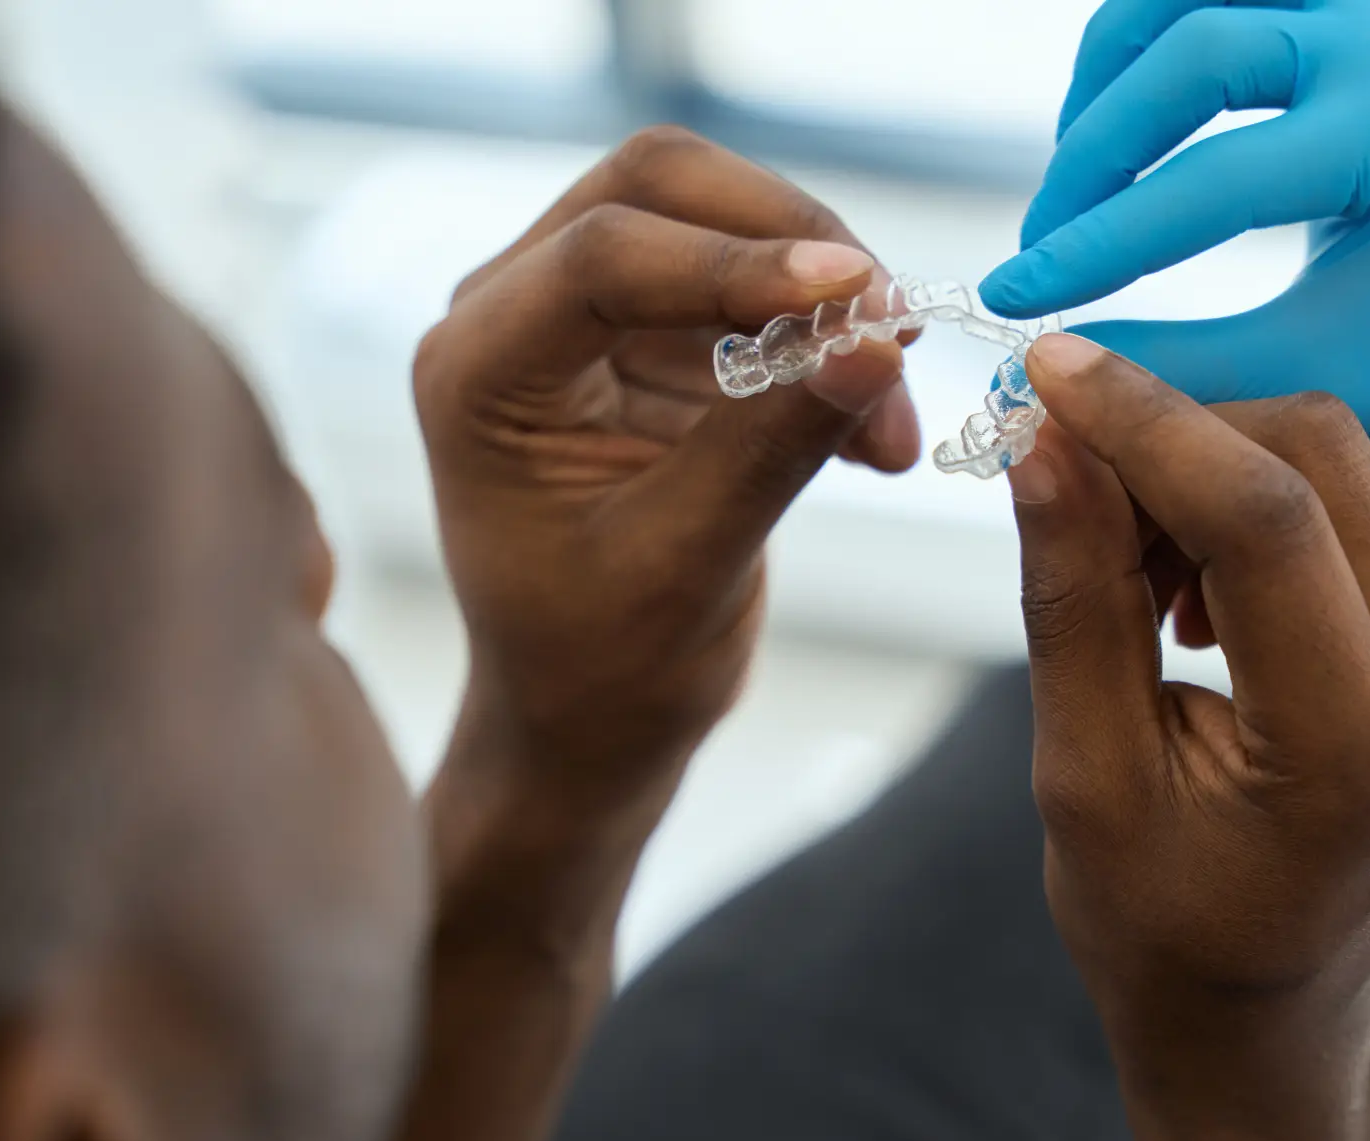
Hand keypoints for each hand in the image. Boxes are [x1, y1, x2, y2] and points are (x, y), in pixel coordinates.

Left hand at [413, 128, 912, 925]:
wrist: (590, 721)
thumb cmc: (603, 669)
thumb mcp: (688, 569)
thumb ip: (771, 449)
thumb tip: (875, 344)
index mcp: (477, 372)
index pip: (601, 256)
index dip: (738, 261)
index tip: (860, 297)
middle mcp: (513, 319)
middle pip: (657, 190)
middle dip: (788, 240)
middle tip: (890, 321)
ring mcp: (583, 321)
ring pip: (720, 227)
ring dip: (822, 300)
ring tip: (892, 416)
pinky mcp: (648, 344)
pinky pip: (754, 298)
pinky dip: (824, 348)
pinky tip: (876, 438)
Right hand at [981, 0, 1369, 573]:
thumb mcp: (1304, 382)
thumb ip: (1171, 370)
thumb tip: (1044, 361)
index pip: (1217, 175)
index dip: (1099, 241)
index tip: (1013, 296)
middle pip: (1190, 48)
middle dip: (1094, 156)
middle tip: (1042, 250)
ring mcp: (1363, 20)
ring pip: (1184, 4)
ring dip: (1106, 90)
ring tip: (1073, 194)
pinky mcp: (1330, 26)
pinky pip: (1203, 9)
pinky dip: (1137, 69)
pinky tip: (1111, 152)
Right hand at [1008, 337, 1369, 1140]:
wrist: (1269, 1031)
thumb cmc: (1163, 936)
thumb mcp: (1086, 779)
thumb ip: (1075, 601)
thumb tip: (1044, 442)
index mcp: (1362, 751)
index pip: (1268, 518)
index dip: (1147, 423)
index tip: (1046, 372)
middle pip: (1319, 458)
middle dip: (1171, 433)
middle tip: (1056, 470)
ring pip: (1335, 470)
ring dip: (1202, 472)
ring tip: (1110, 558)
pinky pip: (1350, 515)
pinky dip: (1244, 511)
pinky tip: (1175, 584)